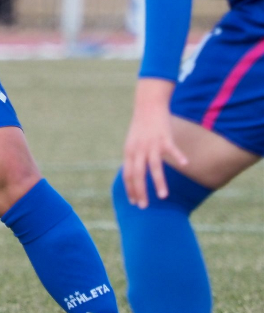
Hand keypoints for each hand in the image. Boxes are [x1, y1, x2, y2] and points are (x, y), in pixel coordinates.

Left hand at [121, 78, 188, 207]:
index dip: (131, 189)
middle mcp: (138, 150)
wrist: (147, 106)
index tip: (134, 203)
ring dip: (159, 182)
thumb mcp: (132, 144)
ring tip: (163, 196)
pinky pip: (172, 149)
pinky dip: (179, 156)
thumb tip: (133, 175)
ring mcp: (151, 144)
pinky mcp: (164, 138)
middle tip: (144, 206)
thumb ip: (133, 158)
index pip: (128, 175)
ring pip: (154, 166)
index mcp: (129, 152)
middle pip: (138, 175)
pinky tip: (185, 164)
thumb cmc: (141, 127)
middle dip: (140, 192)